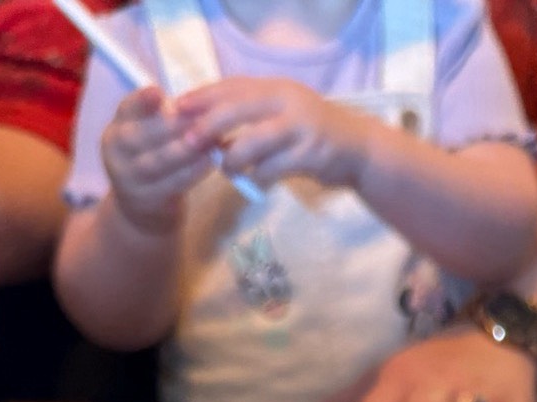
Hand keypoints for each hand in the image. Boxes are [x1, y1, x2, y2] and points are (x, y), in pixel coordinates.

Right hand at [101, 86, 213, 233]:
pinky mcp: (145, 200)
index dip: (141, 101)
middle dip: (171, 126)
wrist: (143, 205)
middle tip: (201, 118)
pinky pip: (170, 184)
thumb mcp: (151, 133)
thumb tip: (197, 101)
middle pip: (139, 137)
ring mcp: (127, 178)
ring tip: (210, 140)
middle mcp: (115, 151)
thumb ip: (166, 117)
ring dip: (185, 151)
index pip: (126, 110)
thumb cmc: (154, 157)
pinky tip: (210, 162)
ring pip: (156, 162)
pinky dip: (191, 172)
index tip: (158, 92)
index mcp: (117, 127)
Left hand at [179, 77, 377, 188]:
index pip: (232, 86)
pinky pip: (272, 168)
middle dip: (208, 126)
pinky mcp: (311, 155)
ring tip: (227, 168)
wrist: (359, 151)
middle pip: (237, 109)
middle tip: (188, 142)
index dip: (202, 96)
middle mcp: (288, 101)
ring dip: (232, 158)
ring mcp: (301, 127)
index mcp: (277, 88)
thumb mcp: (282, 113)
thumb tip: (205, 125)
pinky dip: (257, 176)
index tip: (177, 108)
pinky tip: (256, 179)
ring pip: (252, 141)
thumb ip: (251, 114)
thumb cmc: (311, 134)